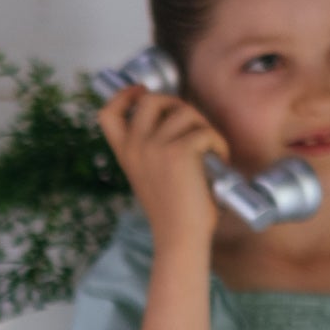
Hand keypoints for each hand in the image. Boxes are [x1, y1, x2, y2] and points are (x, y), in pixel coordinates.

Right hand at [98, 83, 227, 253]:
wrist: (179, 237)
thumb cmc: (172, 212)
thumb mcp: (150, 176)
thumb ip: (152, 149)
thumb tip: (176, 119)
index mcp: (125, 153)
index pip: (108, 113)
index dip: (124, 95)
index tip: (141, 92)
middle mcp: (135, 146)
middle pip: (150, 99)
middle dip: (176, 103)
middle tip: (193, 124)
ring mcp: (155, 147)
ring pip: (185, 111)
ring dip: (204, 126)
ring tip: (212, 149)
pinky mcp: (180, 151)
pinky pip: (205, 131)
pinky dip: (219, 144)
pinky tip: (221, 160)